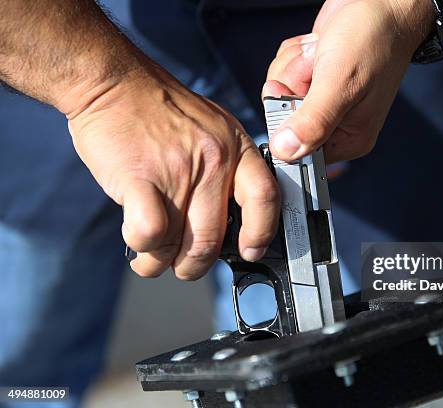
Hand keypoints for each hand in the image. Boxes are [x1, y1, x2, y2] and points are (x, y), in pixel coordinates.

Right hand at [68, 66, 279, 279]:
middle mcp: (214, 162)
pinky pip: (151, 234)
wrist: (113, 82)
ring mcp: (179, 171)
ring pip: (179, 244)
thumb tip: (231, 216)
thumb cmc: (160, 108)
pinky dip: (143, 248)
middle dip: (195, 265)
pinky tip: (138, 243)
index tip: (251, 251)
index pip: (267, 198)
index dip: (262, 233)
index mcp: (236, 148)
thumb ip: (228, 166)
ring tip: (152, 256)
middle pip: (214, 238)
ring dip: (162, 262)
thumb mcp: (214, 126)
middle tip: (184, 265)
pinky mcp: (140, 179)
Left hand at [264, 0, 433, 162]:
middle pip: (282, 117)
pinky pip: (282, 72)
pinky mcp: (312, 79)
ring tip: (321, 54)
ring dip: (294, 65)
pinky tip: (317, 47)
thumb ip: (312, 121)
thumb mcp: (339, 83)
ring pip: (278, 90)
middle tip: (317, 68)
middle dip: (292, 84)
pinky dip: (294, 54)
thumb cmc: (373, 39)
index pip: (299, 151)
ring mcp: (321, 100)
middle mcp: (335, 124)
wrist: (382, 3)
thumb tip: (286, 152)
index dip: (287, 123)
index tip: (294, 97)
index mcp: (349, 138)